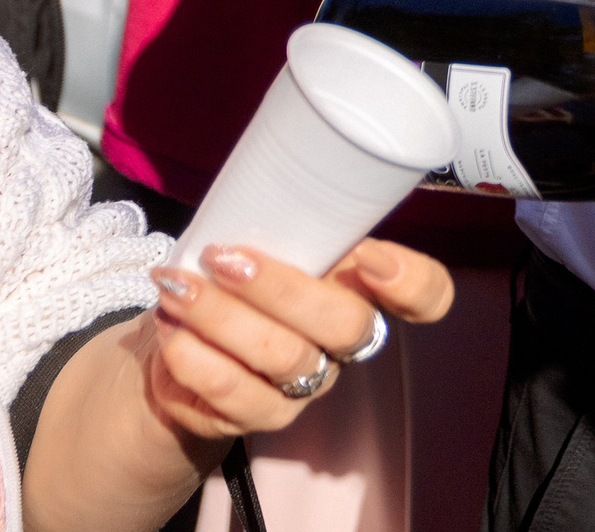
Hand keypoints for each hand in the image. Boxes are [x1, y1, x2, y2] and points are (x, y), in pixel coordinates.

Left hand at [142, 240, 451, 440]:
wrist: (174, 347)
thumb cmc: (227, 280)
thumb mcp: (261, 242)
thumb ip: (279, 224)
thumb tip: (260, 178)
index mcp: (359, 286)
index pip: (426, 294)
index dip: (413, 282)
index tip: (371, 256)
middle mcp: (342, 341)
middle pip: (346, 326)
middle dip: (282, 288)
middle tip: (223, 257)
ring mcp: (307, 383)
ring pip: (284, 357)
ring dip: (222, 317)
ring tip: (175, 285)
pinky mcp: (259, 417)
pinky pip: (234, 393)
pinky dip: (195, 355)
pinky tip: (169, 324)